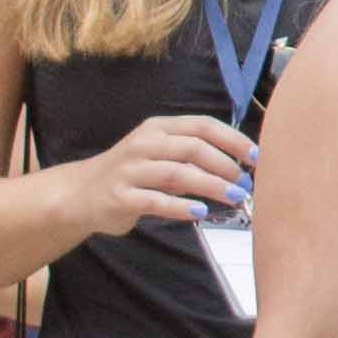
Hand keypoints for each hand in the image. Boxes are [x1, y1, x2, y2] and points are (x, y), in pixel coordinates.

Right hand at [73, 115, 259, 240]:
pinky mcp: (120, 196)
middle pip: (193, 148)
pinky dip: (181, 206)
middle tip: (246, 184)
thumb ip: (193, 159)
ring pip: (177, 173)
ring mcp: (130, 170)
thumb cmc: (133, 175)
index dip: (233, 140)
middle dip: (226, 165)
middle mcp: (144, 144)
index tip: (256, 157)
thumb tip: (239, 168)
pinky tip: (201, 212)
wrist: (81, 194)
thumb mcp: (162, 158)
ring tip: (234, 197)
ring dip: (211, 185)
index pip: (202, 126)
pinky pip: (155, 200)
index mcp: (158, 128)